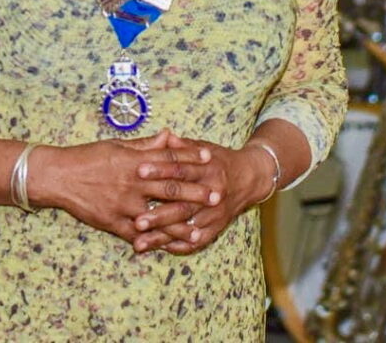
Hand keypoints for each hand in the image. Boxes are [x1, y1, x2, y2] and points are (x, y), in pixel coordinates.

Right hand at [31, 129, 218, 247]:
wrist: (59, 176)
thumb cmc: (88, 157)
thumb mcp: (118, 145)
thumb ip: (145, 144)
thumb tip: (169, 135)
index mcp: (134, 161)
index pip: (168, 157)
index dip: (189, 156)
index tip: (208, 156)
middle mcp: (132, 183)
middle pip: (170, 188)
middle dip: (195, 192)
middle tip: (216, 195)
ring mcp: (123, 205)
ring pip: (158, 217)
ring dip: (180, 224)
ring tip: (198, 230)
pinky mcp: (113, 222)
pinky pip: (138, 235)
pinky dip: (154, 241)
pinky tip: (167, 246)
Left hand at [130, 132, 273, 254]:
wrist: (249, 178)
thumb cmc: (219, 160)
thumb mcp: (203, 148)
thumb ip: (183, 146)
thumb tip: (164, 136)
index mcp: (208, 169)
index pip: (181, 169)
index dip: (160, 169)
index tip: (139, 171)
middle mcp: (213, 193)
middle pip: (183, 205)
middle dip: (159, 214)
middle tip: (136, 220)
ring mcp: (216, 214)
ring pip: (187, 228)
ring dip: (163, 236)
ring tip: (140, 242)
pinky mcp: (217, 228)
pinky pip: (197, 241)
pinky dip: (179, 245)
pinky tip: (160, 248)